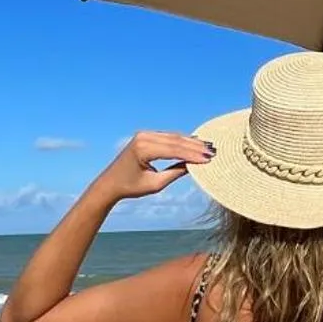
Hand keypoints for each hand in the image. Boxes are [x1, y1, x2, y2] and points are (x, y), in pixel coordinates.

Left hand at [98, 131, 212, 200]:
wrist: (110, 183)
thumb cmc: (131, 187)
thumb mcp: (155, 184)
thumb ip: (174, 173)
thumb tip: (194, 166)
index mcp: (143, 149)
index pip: (174, 150)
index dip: (192, 154)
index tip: (208, 159)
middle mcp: (143, 137)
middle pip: (175, 140)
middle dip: (195, 146)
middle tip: (213, 151)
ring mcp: (144, 134)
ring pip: (173, 137)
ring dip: (190, 142)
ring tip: (208, 147)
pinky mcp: (145, 136)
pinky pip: (167, 137)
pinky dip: (181, 141)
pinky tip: (194, 144)